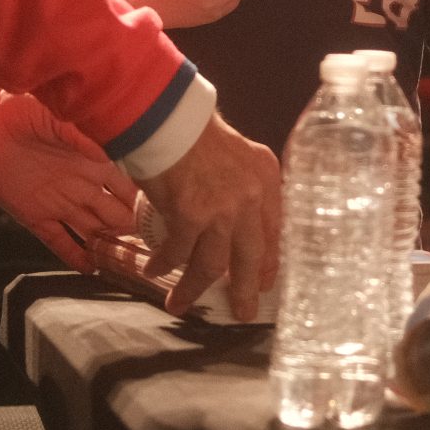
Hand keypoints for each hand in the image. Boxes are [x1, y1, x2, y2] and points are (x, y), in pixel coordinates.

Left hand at [0, 89, 139, 268]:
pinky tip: (91, 269)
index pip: (128, 187)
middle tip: (154, 250)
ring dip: (108, 244)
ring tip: (129, 265)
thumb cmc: (23, 108)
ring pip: (91, 230)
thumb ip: (88, 138)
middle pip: (114, 214)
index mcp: (93, 160)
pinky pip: (58, 240)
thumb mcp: (61, 116)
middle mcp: (82, 185)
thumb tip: (117, 158)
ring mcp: (59, 202)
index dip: (144, 203)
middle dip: (132, 229)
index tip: (166, 219)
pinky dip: (75, 255)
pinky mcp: (34, 215)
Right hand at [133, 113, 279, 319]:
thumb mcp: (237, 156)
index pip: (275, 231)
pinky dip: (164, 265)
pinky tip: (154, 270)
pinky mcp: (191, 216)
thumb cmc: (195, 133)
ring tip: (180, 304)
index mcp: (267, 178)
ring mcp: (222, 210)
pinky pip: (177, 252)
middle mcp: (251, 197)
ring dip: (193, 288)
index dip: (269, 262)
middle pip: (251, 257)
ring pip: (212, 265)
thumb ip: (243, 185)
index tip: (264, 283)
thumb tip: (239, 220)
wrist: (167, 117)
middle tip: (242, 312)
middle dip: (245, 290)